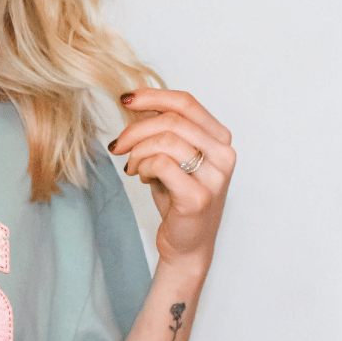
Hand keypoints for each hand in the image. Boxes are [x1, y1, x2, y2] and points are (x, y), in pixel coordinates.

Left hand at [108, 88, 235, 276]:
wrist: (187, 243)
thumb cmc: (178, 199)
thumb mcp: (172, 159)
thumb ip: (163, 133)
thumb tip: (134, 104)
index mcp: (219, 139)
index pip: (186, 103)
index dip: (153, 96)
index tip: (125, 100)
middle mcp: (223, 154)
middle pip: (171, 120)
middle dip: (135, 130)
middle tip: (118, 146)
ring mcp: (214, 176)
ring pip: (165, 141)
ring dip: (137, 152)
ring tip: (132, 167)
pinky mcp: (198, 197)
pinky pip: (161, 164)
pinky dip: (143, 167)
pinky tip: (141, 177)